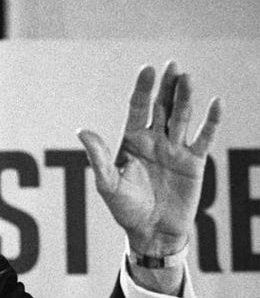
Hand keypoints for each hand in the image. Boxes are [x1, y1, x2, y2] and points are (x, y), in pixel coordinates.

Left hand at [77, 62, 221, 256]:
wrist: (151, 232)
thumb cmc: (125, 209)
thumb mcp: (108, 184)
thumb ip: (99, 157)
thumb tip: (82, 131)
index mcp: (132, 141)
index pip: (138, 108)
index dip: (143, 89)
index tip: (147, 69)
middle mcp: (155, 140)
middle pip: (162, 106)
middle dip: (166, 87)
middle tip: (172, 64)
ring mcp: (175, 149)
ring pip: (182, 117)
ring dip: (185, 98)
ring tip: (187, 78)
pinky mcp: (194, 161)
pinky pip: (204, 137)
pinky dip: (212, 121)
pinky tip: (216, 102)